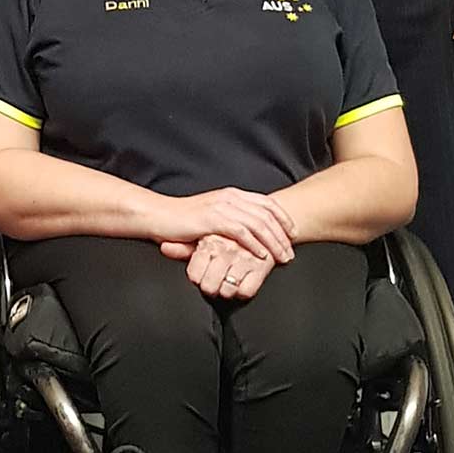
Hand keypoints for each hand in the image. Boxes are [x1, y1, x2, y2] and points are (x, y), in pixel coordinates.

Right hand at [156, 188, 295, 264]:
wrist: (159, 216)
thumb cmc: (184, 220)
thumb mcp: (213, 215)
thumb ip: (232, 219)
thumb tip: (252, 232)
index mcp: (232, 194)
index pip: (267, 203)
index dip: (283, 218)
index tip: (293, 234)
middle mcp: (230, 197)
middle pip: (267, 215)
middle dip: (282, 235)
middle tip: (290, 253)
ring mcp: (221, 207)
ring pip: (257, 224)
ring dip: (273, 242)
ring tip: (281, 258)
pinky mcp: (212, 219)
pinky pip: (241, 232)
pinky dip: (254, 245)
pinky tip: (261, 256)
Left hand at [169, 234, 274, 299]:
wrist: (264, 223)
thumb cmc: (229, 235)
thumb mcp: (205, 238)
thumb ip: (184, 247)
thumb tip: (163, 247)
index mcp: (211, 240)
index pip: (194, 274)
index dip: (196, 281)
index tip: (200, 279)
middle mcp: (227, 248)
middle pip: (209, 285)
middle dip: (209, 289)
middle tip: (213, 285)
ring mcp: (245, 258)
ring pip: (227, 290)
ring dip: (226, 291)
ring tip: (227, 283)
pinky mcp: (262, 266)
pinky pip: (246, 291)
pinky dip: (242, 291)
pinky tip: (241, 282)